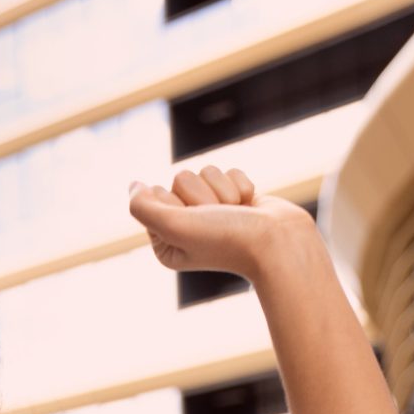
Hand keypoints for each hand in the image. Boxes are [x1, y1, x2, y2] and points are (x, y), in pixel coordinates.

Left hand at [127, 167, 318, 281]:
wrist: (279, 242)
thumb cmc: (226, 238)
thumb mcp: (173, 225)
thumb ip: (142, 207)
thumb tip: (134, 185)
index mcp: (166, 241)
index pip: (156, 194)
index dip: (176, 202)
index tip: (195, 221)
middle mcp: (187, 227)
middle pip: (181, 178)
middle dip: (202, 194)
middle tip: (218, 218)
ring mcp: (213, 212)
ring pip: (206, 171)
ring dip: (223, 190)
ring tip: (235, 213)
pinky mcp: (236, 199)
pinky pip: (229, 171)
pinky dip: (241, 186)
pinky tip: (249, 207)